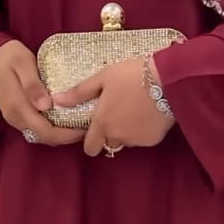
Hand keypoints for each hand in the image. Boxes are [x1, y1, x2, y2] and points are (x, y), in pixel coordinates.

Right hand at [0, 40, 84, 146]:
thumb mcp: (23, 64)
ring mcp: (15, 119)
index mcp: (18, 108)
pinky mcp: (17, 116)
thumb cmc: (10, 56)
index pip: (46, 131)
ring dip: (61, 134)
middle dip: (67, 137)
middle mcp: (16, 118)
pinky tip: (65, 119)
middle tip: (88, 128)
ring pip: (42, 135)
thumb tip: (46, 106)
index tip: (85, 129)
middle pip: (46, 137)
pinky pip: (37, 128)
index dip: (67, 135)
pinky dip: (53, 128)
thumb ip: (33, 85)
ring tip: (79, 124)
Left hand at [50, 56, 173, 156]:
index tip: (95, 129)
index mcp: (102, 123)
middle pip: (109, 143)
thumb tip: (56, 101)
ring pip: (127, 140)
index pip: (90, 148)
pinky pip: (143, 138)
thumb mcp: (103, 78)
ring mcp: (136, 140)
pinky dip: (143, 130)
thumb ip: (79, 93)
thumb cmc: (131, 75)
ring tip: (134, 109)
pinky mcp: (153, 140)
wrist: (167, 79)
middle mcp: (117, 136)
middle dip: (110, 133)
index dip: (90, 141)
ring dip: (127, 131)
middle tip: (118, 112)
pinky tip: (148, 113)